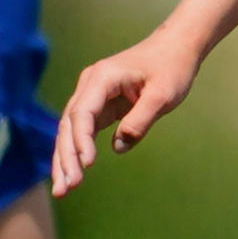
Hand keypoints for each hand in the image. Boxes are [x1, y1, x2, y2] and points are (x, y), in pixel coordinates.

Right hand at [49, 27, 205, 194]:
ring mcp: (91, 95)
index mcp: (102, 77)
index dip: (81, 140)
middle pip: (69, 125)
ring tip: (62, 190)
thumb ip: (141, 120)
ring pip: (70, 131)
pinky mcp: (98, 106)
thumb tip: (119, 147)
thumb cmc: (171, 68)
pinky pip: (81, 132)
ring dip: (65, 160)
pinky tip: (71, 175)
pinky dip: (76, 153)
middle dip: (66, 157)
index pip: (82, 112)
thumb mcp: (163, 95)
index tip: (87, 164)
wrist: (174, 48)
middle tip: (66, 188)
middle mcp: (89, 85)